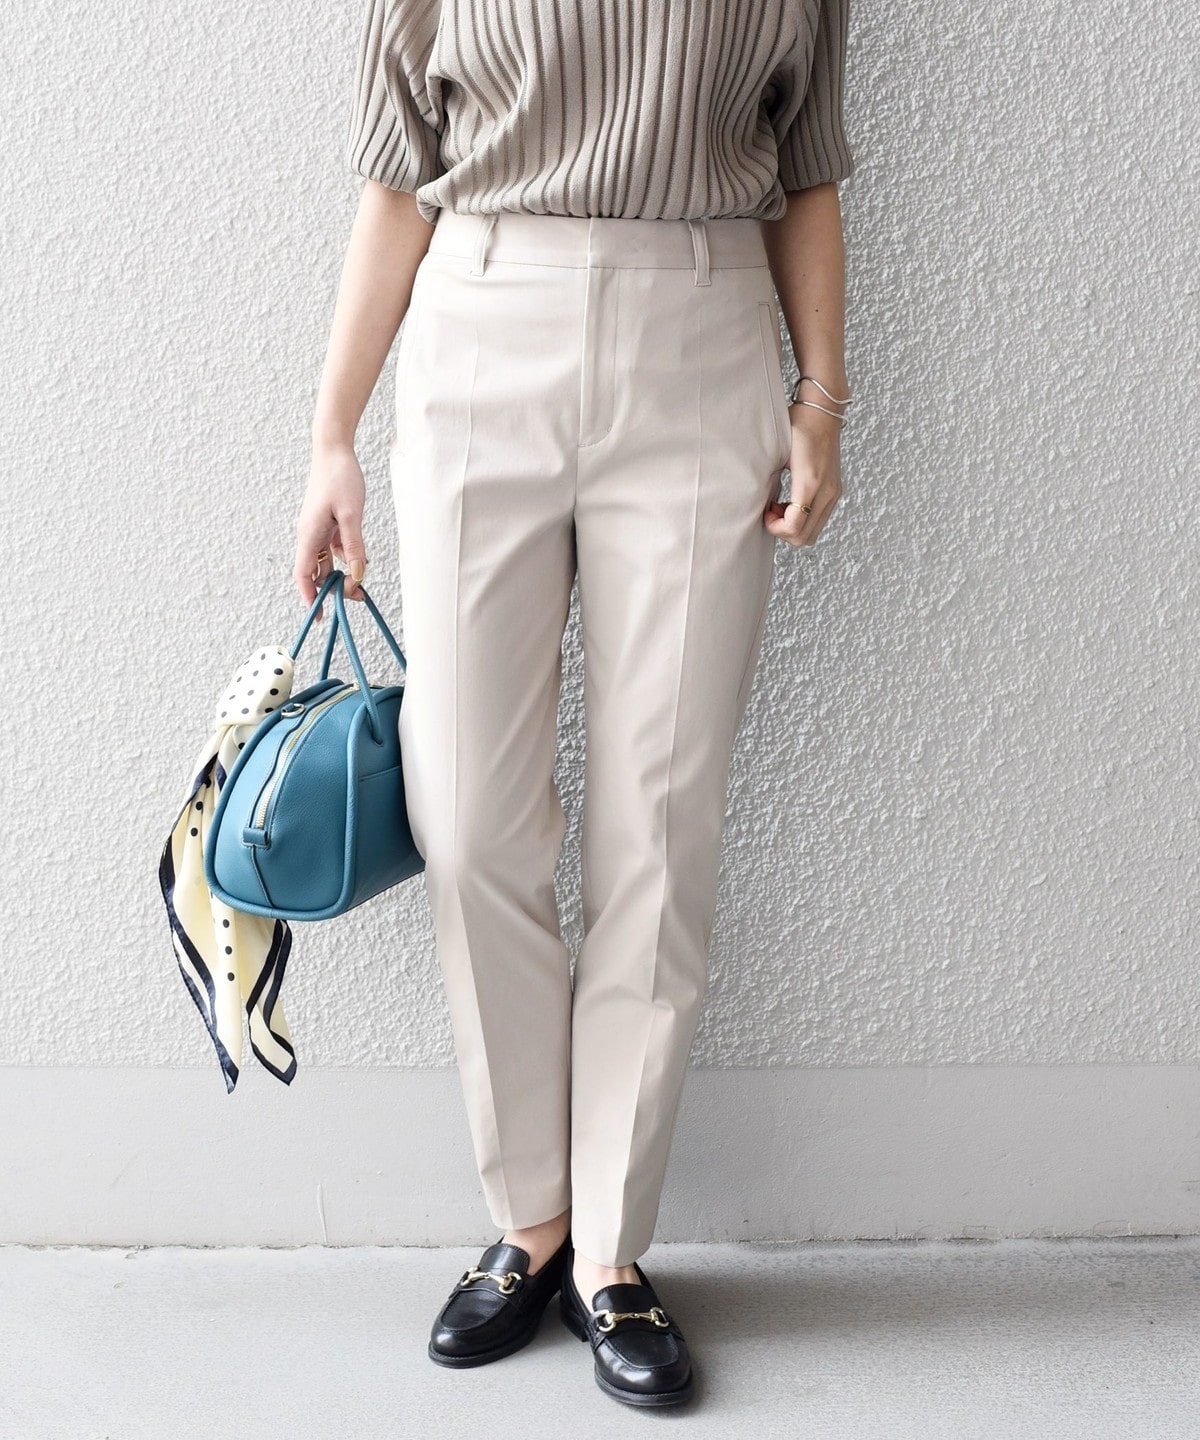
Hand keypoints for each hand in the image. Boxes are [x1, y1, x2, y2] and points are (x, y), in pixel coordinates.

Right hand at [293, 440, 368, 620]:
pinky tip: (361, 561)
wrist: (334, 450)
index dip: (309, 597)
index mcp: (309, 535)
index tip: (319, 615)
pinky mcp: (328, 524)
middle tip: (355, 597)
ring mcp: (318, 529)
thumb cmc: (340, 477)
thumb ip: (354, 546)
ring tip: (360, 586)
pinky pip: (335, 549)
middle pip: (316, 572)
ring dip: (341, 575)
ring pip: (327, 562)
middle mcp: (309, 535)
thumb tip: (357, 575)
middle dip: (332, 588)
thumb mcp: (351, 514)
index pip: (303, 574)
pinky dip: (347, 558)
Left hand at [764, 401, 843, 547]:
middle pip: (804, 538)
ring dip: (793, 526)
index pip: (794, 527)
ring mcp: (833, 493)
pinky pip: (818, 520)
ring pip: (812, 533)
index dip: (774, 528)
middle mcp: (827, 492)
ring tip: (779, 506)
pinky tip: (790, 502)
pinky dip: (802, 519)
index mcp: (810, 482)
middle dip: (783, 531)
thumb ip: (768, 477)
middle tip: (770, 511)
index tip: (765, 512)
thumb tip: (756, 501)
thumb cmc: (798, 425)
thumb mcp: (777, 451)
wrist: (823, 411)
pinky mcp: (834, 492)